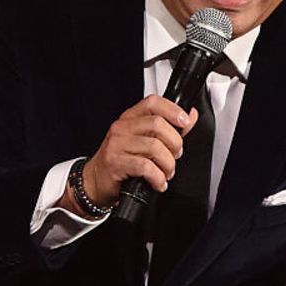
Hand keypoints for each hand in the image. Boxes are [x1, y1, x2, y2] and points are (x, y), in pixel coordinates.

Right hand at [81, 95, 195, 206]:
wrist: (95, 181)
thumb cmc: (120, 161)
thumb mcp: (143, 141)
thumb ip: (168, 129)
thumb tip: (190, 116)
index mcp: (130, 118)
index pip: (153, 103)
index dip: (173, 110)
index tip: (184, 122)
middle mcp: (122, 128)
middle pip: (158, 125)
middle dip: (174, 144)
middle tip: (174, 156)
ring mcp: (117, 144)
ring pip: (155, 147)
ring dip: (168, 165)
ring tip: (165, 173)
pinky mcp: (115, 162)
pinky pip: (146, 167)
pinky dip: (158, 178)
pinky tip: (157, 183)